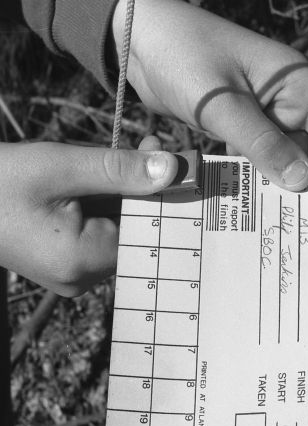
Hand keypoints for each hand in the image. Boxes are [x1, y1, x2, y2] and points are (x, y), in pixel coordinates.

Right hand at [0, 138, 176, 295]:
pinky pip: (97, 234)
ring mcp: (71, 275)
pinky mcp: (64, 264)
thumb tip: (171, 168)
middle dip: (142, 189)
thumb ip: (119, 170)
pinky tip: (97, 180)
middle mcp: (80, 278)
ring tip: (116, 159)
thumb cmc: (2, 180)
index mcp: (81, 261)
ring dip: (121, 194)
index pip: (144, 230)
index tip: (173, 157)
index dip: (162, 194)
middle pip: (133, 231)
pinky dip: (103, 206)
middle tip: (150, 147)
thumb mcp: (62, 167)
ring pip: (116, 230)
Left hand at [111, 0, 307, 220]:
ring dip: (282, 188)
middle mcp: (287, 99)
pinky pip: (256, 157)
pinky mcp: (239, 124)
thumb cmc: (181, 55)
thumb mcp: (219, 102)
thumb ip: (259, 141)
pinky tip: (245, 205)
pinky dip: (254, 179)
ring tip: (276, 225)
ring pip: (285, 158)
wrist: (140, 36)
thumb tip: (302, 182)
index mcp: (296, 82)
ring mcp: (262, 112)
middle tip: (306, 229)